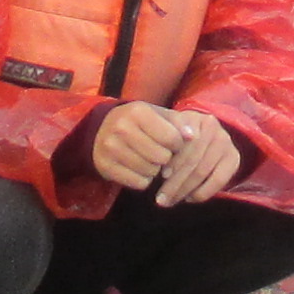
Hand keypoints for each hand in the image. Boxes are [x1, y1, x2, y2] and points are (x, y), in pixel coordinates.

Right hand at [89, 101, 239, 204]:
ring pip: (151, 172)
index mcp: (138, 111)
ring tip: (149, 160)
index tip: (172, 143)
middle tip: (159, 153)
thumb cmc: (138, 122)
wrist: (100, 130)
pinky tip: (139, 169)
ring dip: (155, 170)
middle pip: (162, 157)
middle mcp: (122, 128)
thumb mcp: (157, 115)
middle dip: (166, 158)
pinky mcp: (106, 166)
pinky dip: (143, 179)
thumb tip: (193, 136)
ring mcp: (111, 148)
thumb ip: (178, 123)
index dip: (177, 144)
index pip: (172, 138)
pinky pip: (139, 183)